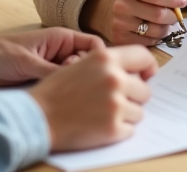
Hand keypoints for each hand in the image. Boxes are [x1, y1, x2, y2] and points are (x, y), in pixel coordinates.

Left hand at [0, 28, 105, 85]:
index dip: (99, 59)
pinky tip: (57, 100)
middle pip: (89, 64)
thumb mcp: (28, 62)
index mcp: (61, 38)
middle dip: (86, 75)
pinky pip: (62, 87)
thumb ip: (52, 71)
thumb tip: (77, 84)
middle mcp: (61, 52)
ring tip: (61, 92)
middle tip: (68, 83)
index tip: (93, 74)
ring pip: (77, 78)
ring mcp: (54, 67)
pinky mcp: (45, 81)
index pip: (94, 45)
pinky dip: (63, 93)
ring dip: (74, 86)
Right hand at [29, 45, 157, 150]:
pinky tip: (99, 126)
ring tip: (101, 114)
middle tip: (113, 101)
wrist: (37, 117)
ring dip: (125, 115)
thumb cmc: (56, 91)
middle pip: (145, 90)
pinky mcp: (113, 129)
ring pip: (139, 112)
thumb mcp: (82, 64)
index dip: (148, 67)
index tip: (147, 76)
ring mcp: (115, 105)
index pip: (143, 57)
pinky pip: (130, 130)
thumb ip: (109, 65)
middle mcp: (114, 79)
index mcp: (106, 58)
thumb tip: (137, 73)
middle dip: (133, 97)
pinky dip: (118, 130)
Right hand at [81, 0, 186, 44]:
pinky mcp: (121, 40)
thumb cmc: (133, 2)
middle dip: (172, 16)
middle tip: (174, 16)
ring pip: (156, 30)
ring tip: (163, 25)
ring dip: (165, 29)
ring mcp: (120, 24)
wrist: (108, 15)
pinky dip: (156, 38)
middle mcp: (122, 6)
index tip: (182, 1)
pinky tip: (153, 32)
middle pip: (158, 14)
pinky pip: (149, 42)